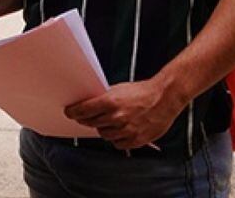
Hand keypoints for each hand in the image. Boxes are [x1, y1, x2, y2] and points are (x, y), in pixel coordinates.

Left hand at [64, 77, 184, 149]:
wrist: (165, 98)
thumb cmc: (142, 92)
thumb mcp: (119, 89)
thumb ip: (104, 98)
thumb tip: (89, 104)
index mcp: (110, 102)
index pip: (84, 110)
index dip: (73, 112)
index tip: (69, 112)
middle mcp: (116, 117)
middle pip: (92, 123)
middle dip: (86, 120)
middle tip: (84, 117)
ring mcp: (126, 130)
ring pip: (104, 135)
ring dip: (104, 129)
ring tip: (109, 122)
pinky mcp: (136, 140)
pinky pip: (118, 144)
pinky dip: (117, 139)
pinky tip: (120, 131)